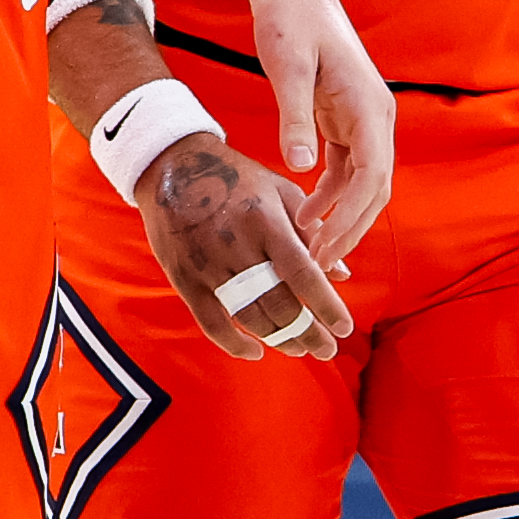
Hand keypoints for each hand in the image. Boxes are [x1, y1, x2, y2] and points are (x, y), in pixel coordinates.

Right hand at [137, 135, 353, 361]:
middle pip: (278, 304)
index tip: (346, 328)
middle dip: (307, 332)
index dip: (326, 305)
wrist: (173, 165)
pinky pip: (210, 322)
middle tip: (327, 350)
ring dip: (278, 339)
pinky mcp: (184, 276)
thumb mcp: (280, 190)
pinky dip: (234, 344)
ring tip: (299, 348)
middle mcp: (237, 245)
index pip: (303, 273)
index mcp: (266, 221)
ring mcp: (208, 264)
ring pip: (249, 317)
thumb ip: (312, 231)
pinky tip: (255, 353)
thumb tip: (342, 273)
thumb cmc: (235, 176)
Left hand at [239, 0, 400, 268]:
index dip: (351, 217)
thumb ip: (294, 116)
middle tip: (317, 264)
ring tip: (311, 250)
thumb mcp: (287, 66)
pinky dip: (330, 196)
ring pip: (363, 185)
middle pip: (375, 189)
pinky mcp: (346, 120)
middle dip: (350, 229)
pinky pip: (346, 170)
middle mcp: (377, 118)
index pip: (372, 177)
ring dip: (341, 219)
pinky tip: (306, 216)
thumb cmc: (289, 20)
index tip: (324, 246)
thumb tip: (299, 167)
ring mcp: (364, 120)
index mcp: (370, 107)